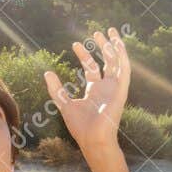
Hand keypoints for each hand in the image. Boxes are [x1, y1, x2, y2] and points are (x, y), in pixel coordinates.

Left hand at [45, 27, 129, 154]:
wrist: (93, 139)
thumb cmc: (80, 127)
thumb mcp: (64, 104)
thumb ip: (56, 89)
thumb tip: (47, 73)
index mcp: (94, 90)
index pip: (92, 68)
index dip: (84, 55)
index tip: (75, 44)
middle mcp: (106, 87)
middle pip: (107, 62)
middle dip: (102, 47)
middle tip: (96, 33)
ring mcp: (114, 88)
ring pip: (117, 62)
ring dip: (114, 47)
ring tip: (109, 32)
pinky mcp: (121, 90)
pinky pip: (124, 70)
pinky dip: (122, 56)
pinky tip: (118, 44)